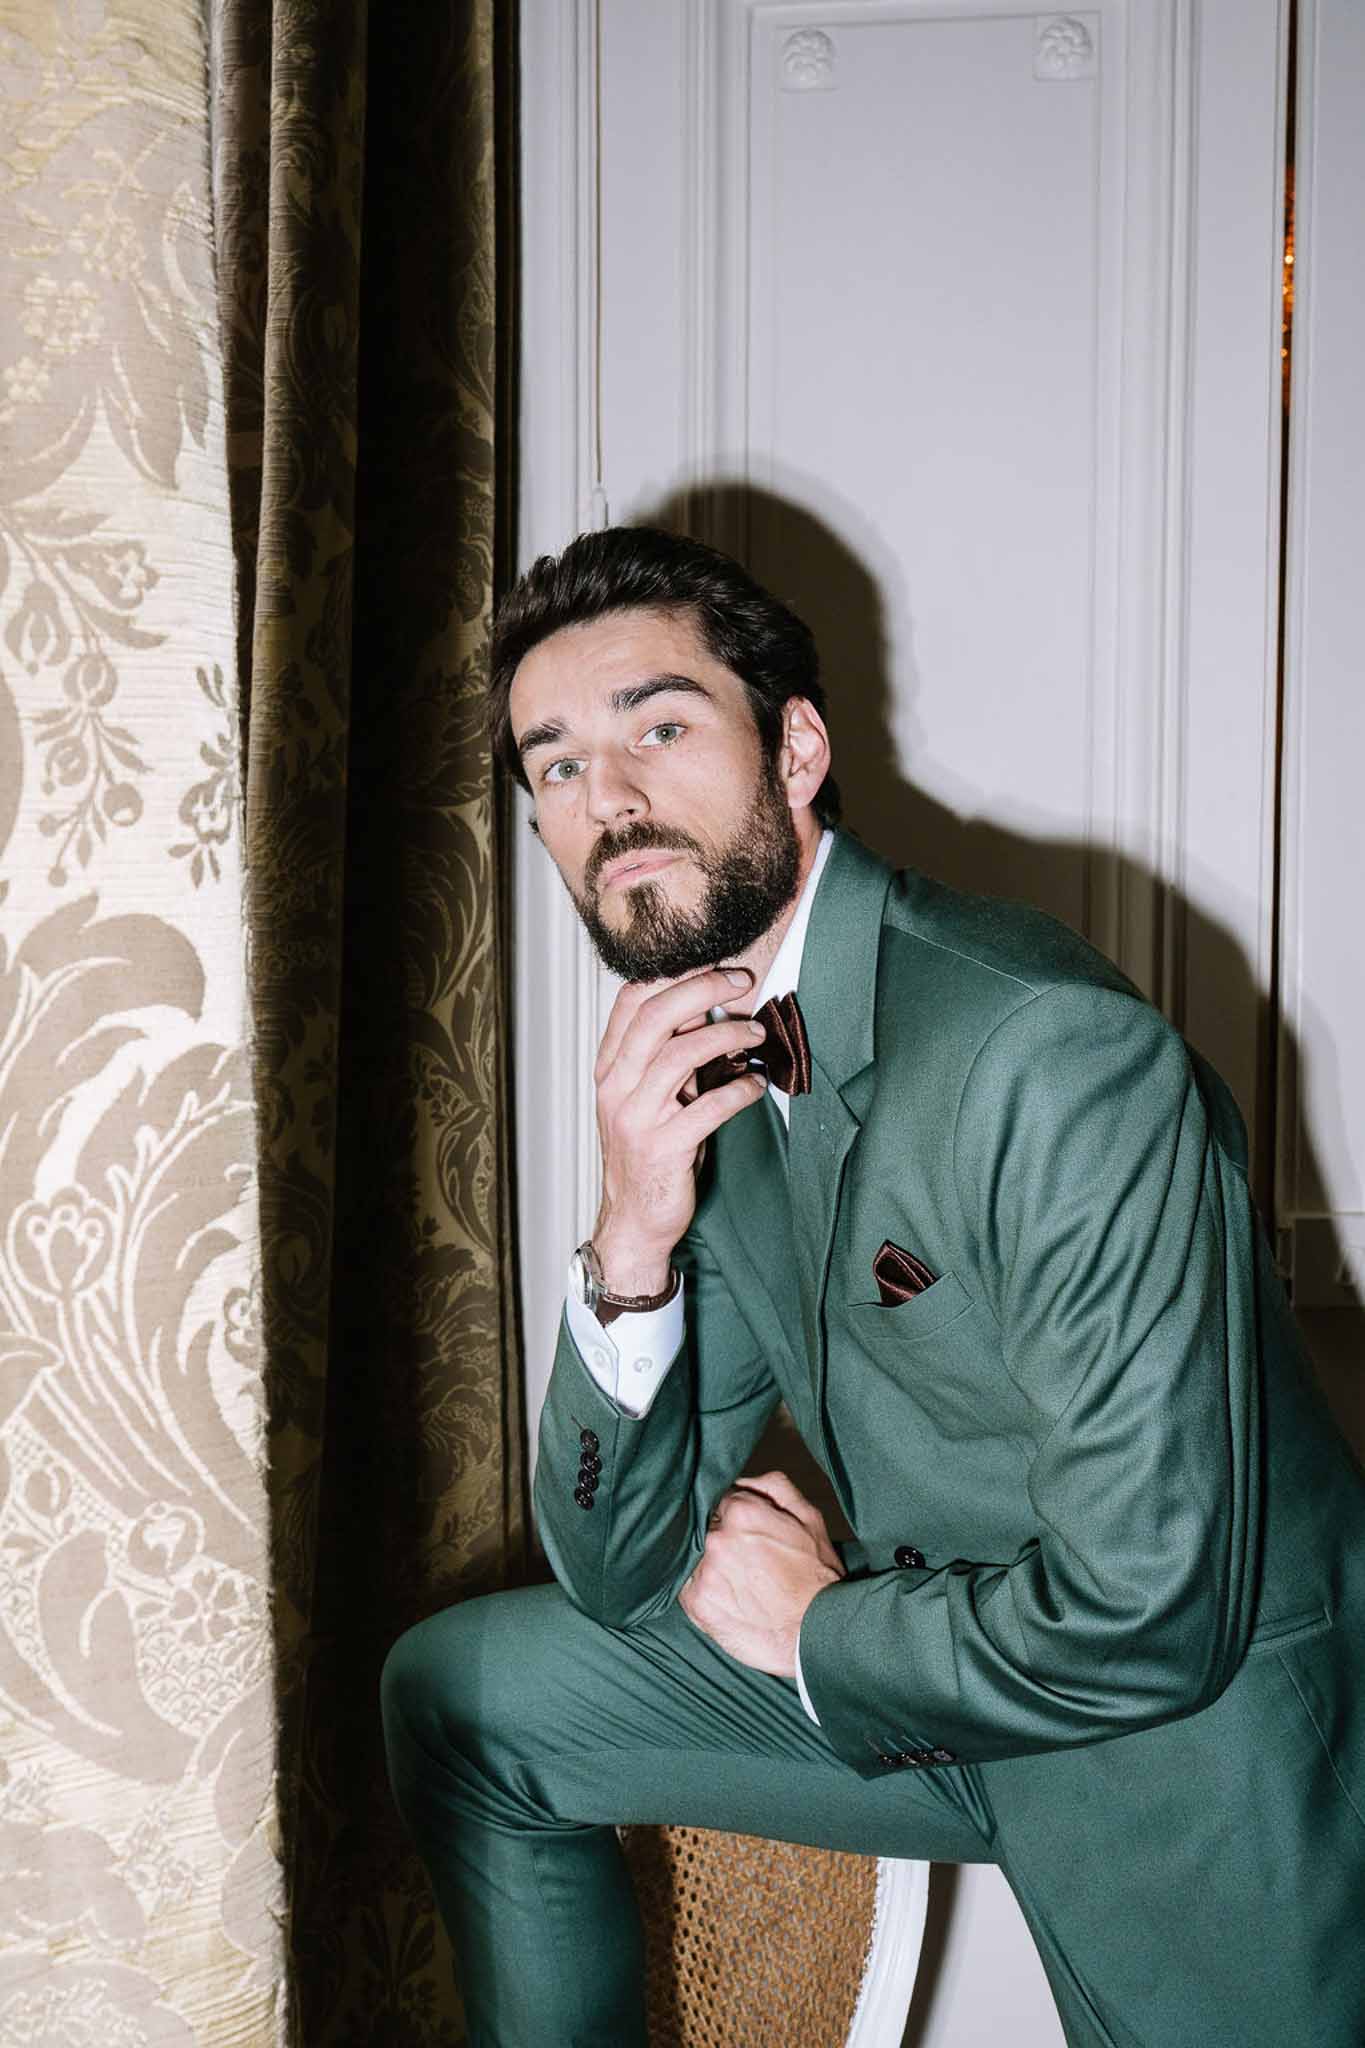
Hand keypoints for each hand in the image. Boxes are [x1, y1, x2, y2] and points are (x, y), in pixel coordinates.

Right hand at [591, 966, 769, 1291]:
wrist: (634, 1222)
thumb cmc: (649, 1155)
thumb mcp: (652, 1098)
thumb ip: (671, 1057)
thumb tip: (709, 1011)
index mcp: (611, 1070)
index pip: (631, 1002)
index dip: (675, 976)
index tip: (717, 967)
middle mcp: (617, 1088)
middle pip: (655, 1018)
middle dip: (703, 989)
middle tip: (742, 981)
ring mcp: (636, 1119)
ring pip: (679, 1055)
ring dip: (726, 1036)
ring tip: (755, 1033)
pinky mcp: (663, 1149)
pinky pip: (707, 1108)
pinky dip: (738, 1090)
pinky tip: (756, 1083)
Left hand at [678, 1471, 844, 1677]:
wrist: (818, 1634)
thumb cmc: (817, 1577)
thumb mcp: (810, 1518)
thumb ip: (774, 1487)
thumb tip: (743, 1479)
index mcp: (741, 1512)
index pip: (719, 1501)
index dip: (733, 1516)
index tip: (745, 1534)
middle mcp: (717, 1539)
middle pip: (705, 1527)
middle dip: (720, 1538)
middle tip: (743, 1560)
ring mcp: (705, 1572)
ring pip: (694, 1555)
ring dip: (708, 1563)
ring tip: (735, 1580)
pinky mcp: (697, 1603)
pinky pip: (686, 1586)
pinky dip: (700, 1588)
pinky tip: (725, 1596)